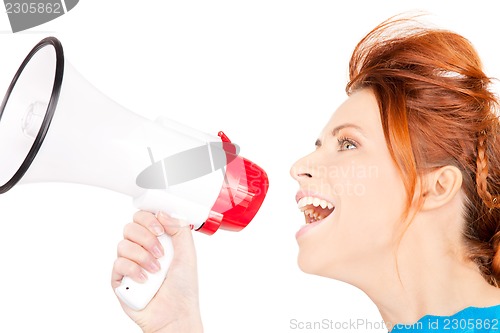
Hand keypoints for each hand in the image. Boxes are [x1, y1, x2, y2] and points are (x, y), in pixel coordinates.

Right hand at [111, 211, 202, 332]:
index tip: (160, 229)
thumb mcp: (188, 252)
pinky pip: (118, 263)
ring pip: (123, 244)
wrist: (175, 313)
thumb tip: (163, 212)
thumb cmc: (183, 287)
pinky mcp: (119, 279)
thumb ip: (179, 228)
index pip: (144, 217)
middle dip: (147, 238)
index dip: (149, 219)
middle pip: (130, 227)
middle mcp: (142, 249)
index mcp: (158, 240)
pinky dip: (133, 270)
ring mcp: (130, 263)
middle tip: (160, 252)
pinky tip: (145, 279)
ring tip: (156, 270)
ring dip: (143, 256)